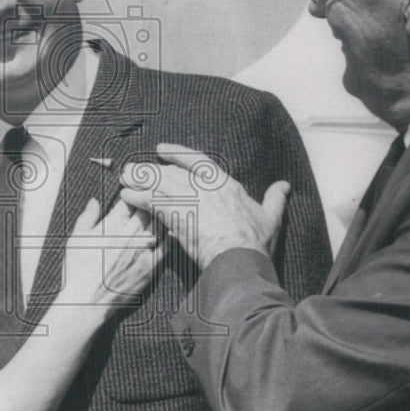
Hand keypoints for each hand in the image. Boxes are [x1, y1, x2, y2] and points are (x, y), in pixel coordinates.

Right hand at [59, 198, 163, 320]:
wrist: (87, 301)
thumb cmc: (78, 270)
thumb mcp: (76, 238)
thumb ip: (88, 216)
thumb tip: (95, 200)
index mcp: (112, 225)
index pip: (130, 199)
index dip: (134, 192)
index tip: (134, 191)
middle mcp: (130, 235)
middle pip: (148, 208)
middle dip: (149, 200)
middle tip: (151, 197)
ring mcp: (142, 251)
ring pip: (160, 224)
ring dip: (161, 216)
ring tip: (162, 211)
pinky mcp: (151, 267)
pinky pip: (166, 246)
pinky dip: (168, 236)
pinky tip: (169, 231)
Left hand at [118, 143, 289, 269]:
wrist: (241, 260)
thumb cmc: (256, 242)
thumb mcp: (270, 217)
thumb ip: (275, 199)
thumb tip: (285, 185)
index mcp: (225, 184)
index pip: (197, 162)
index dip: (177, 154)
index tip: (161, 150)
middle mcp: (205, 187)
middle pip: (171, 172)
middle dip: (150, 170)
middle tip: (132, 169)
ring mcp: (191, 200)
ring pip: (160, 184)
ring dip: (140, 181)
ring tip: (124, 179)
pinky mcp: (178, 215)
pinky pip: (153, 202)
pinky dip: (139, 197)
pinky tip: (126, 196)